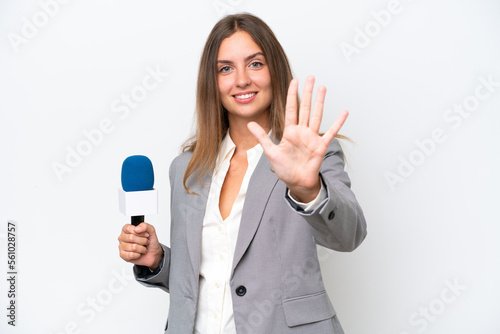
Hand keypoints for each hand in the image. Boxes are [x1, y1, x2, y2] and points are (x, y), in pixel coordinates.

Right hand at [118, 222, 162, 269]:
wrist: (153, 253)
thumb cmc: (150, 242)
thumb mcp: (151, 231)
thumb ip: (145, 226)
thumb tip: (137, 228)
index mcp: (127, 229)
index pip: (128, 228)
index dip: (139, 232)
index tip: (146, 235)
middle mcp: (122, 237)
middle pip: (131, 237)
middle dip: (143, 241)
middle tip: (145, 242)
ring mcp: (121, 246)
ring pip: (133, 247)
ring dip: (142, 248)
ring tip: (143, 248)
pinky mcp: (123, 255)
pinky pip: (131, 255)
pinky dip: (138, 255)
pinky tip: (139, 253)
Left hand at [248, 76, 347, 202]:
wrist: (296, 182)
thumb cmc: (284, 169)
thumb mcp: (270, 152)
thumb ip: (262, 137)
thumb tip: (250, 124)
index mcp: (289, 131)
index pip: (291, 108)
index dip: (292, 94)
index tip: (294, 80)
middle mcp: (301, 132)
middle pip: (305, 107)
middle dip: (307, 92)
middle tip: (311, 77)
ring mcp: (312, 138)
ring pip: (317, 115)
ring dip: (320, 102)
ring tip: (322, 88)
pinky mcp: (320, 146)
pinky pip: (331, 132)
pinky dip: (337, 123)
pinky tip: (344, 113)